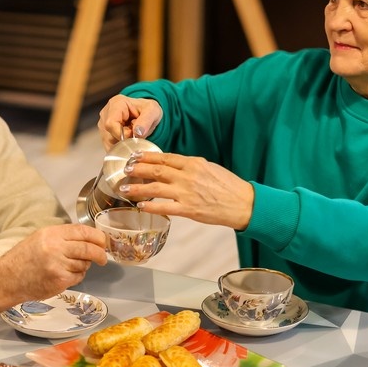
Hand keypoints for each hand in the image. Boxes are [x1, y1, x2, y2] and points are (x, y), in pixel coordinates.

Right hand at [0, 224, 107, 315]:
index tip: (103, 242)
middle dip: (100, 254)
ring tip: (68, 267)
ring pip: (84, 264)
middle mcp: (55, 247)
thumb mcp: (41, 238)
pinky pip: (78, 277)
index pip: (83, 231)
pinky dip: (76, 277)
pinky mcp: (60, 280)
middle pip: (89, 249)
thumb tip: (88, 238)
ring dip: (82, 266)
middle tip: (102, 258)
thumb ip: (63, 237)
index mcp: (51, 233)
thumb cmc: (24, 258)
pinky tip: (63, 276)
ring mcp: (58, 265)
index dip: (97, 237)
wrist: (8, 279)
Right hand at [97, 95, 162, 150]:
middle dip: (124, 140)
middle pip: (109, 135)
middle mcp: (106, 114)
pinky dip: (121, 148)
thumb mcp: (152, 111)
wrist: (146, 113)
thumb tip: (137, 133)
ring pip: (109, 143)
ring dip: (123, 145)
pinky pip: (110, 147)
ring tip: (132, 136)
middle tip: (136, 135)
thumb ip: (146, 121)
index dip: (123, 134)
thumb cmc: (148, 109)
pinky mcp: (104, 135)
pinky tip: (128, 140)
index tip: (134, 135)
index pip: (111, 124)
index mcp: (116, 104)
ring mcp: (103, 125)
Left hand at [119, 151, 254, 230]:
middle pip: (156, 170)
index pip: (164, 157)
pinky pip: (165, 207)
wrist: (243, 203)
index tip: (134, 157)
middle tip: (124, 170)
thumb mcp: (210, 168)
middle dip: (137, 169)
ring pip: (155, 188)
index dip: (147, 157)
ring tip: (124, 188)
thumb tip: (174, 167)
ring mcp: (187, 193)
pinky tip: (140, 205)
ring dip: (137, 188)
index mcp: (193, 163)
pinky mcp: (189, 209)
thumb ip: (191, 167)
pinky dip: (151, 206)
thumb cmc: (229, 186)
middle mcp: (188, 176)